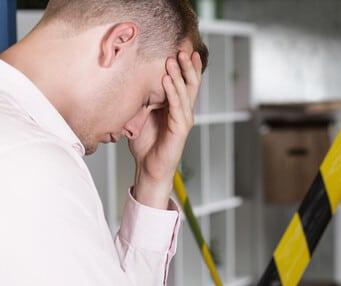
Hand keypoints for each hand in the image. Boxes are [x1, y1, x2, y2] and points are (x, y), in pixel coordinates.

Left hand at [131, 50, 202, 207]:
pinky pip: (177, 107)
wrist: (149, 168)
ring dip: (180, 75)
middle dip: (188, 66)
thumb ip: (144, 100)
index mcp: (176, 107)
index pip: (185, 83)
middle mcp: (183, 112)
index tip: (185, 48)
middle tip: (185, 48)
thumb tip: (134, 81)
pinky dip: (172, 92)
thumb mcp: (142, 115)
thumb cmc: (146, 144)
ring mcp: (183, 120)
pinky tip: (168, 80)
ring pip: (185, 93)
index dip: (187, 67)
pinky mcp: (180, 129)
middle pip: (190, 84)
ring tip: (175, 59)